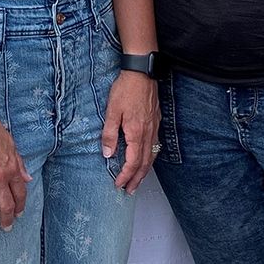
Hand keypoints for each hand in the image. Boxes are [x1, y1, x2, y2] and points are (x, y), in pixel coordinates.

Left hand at [101, 72, 158, 191]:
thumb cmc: (126, 89)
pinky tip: (146, 159)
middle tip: (130, 190)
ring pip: (152, 156)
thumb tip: (107, 153)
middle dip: (137, 179)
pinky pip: (155, 146)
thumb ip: (109, 134)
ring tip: (138, 181)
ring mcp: (154, 128)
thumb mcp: (112, 111)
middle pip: (145, 163)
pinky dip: (150, 158)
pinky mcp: (156, 122)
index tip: (119, 184)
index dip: (126, 175)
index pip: (132, 162)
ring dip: (144, 171)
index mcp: (136, 132)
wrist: (142, 72)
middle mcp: (148, 133)